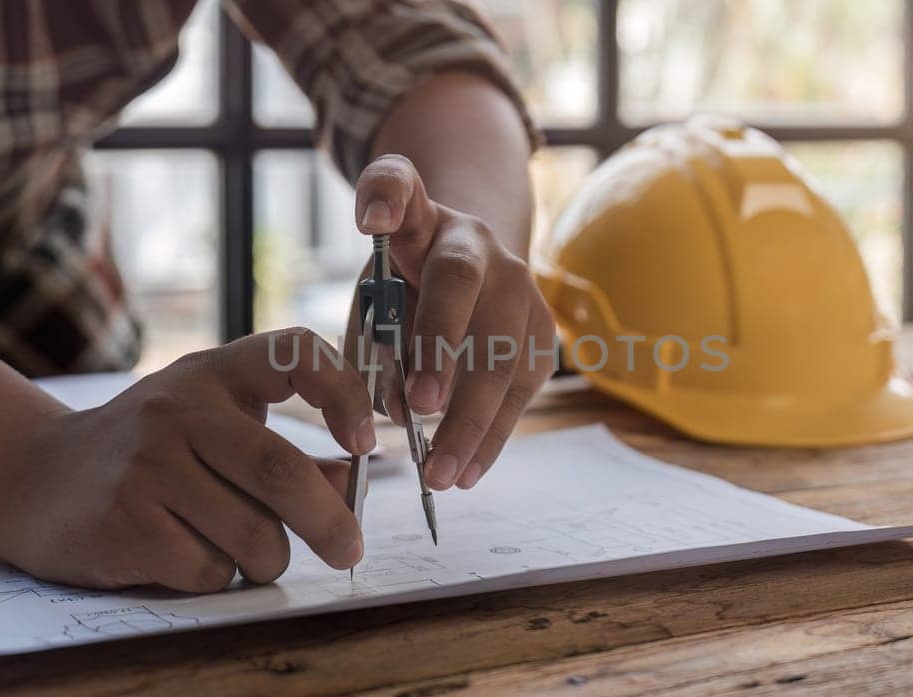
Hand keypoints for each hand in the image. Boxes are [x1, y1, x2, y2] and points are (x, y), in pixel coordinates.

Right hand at [0, 329, 374, 591]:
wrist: (35, 479)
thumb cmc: (152, 453)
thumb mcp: (215, 427)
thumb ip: (287, 452)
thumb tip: (355, 486)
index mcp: (214, 372)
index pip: (294, 352)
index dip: (344, 393)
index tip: (366, 442)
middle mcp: (179, 408)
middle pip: (281, 472)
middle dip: (330, 522)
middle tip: (351, 550)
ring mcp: (146, 465)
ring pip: (252, 534)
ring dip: (269, 559)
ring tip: (251, 553)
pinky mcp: (123, 522)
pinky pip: (208, 569)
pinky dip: (217, 577)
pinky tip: (189, 556)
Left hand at [346, 154, 555, 491]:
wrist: (473, 268)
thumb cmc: (407, 288)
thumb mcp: (375, 291)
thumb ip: (371, 337)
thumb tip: (391, 407)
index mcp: (423, 221)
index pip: (403, 191)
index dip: (387, 197)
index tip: (370, 220)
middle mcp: (480, 244)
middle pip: (462, 288)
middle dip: (442, 348)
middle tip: (418, 407)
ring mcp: (520, 287)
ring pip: (502, 350)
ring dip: (471, 418)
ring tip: (440, 473)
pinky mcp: (542, 334)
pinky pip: (521, 390)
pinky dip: (492, 436)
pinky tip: (467, 472)